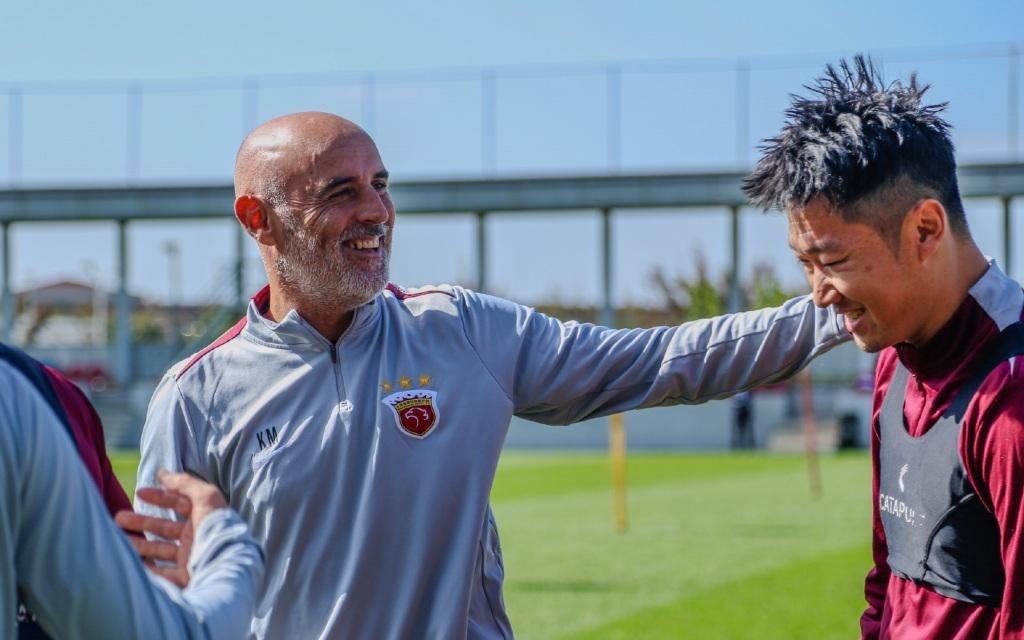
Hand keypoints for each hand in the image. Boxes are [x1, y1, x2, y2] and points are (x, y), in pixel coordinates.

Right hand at [116, 470, 227, 587]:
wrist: (225, 566)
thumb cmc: (216, 528)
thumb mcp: (206, 498)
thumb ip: (186, 484)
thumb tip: (164, 473)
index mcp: (204, 518)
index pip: (180, 504)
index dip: (161, 496)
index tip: (139, 492)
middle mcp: (196, 538)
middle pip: (165, 527)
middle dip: (142, 521)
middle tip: (118, 518)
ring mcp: (190, 559)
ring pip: (160, 550)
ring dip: (139, 544)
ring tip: (117, 540)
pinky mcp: (184, 579)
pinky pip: (161, 574)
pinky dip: (146, 569)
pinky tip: (130, 562)